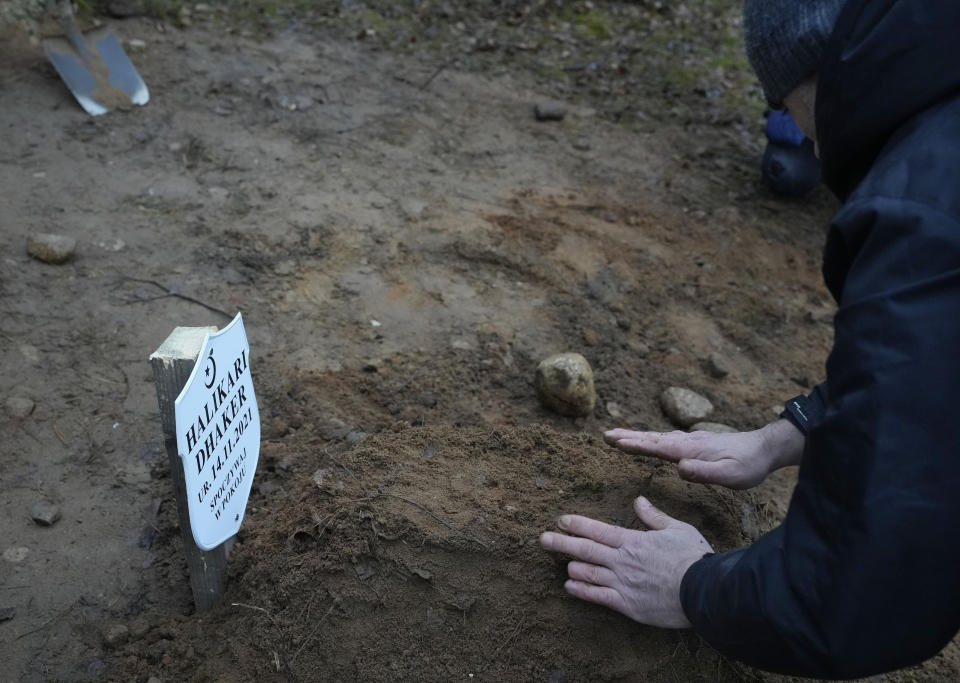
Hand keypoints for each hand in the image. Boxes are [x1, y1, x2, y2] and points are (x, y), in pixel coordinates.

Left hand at [540, 497, 711, 627]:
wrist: (704, 591)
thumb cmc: (693, 558)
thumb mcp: (677, 529)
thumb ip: (654, 516)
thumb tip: (639, 500)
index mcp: (633, 541)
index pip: (598, 529)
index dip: (577, 524)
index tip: (561, 520)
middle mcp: (622, 561)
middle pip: (585, 550)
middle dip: (561, 543)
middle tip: (543, 539)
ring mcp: (622, 583)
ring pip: (586, 573)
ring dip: (571, 568)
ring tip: (562, 564)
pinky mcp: (626, 604)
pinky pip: (597, 597)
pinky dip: (581, 591)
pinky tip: (569, 587)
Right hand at [604, 419, 803, 489]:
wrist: (764, 449)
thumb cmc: (747, 466)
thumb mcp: (729, 476)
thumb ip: (704, 473)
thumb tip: (679, 468)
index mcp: (690, 450)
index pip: (657, 447)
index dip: (636, 445)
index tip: (615, 441)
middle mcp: (687, 442)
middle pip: (652, 438)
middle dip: (628, 436)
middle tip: (605, 434)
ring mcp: (690, 440)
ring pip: (658, 437)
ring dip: (637, 436)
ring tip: (618, 436)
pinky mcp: (695, 443)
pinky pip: (666, 439)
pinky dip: (651, 438)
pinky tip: (650, 440)